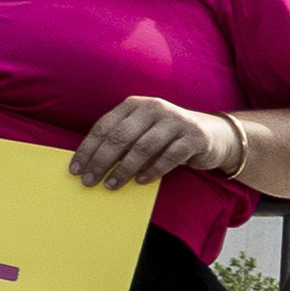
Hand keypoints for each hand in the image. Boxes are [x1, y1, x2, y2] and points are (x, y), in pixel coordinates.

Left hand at [66, 95, 239, 186]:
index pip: (105, 126)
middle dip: (101, 161)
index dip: (88, 149)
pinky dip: (153, 170)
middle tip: (90, 182)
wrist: (213, 135)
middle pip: (121, 137)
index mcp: (135, 104)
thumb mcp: (142, 132)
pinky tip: (141, 181)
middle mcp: (154, 108)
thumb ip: (121, 141)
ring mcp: (176, 121)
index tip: (76, 169)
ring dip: (124, 169)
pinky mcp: (194, 136)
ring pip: (143, 147)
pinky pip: (169, 156)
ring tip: (112, 185)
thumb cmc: (167, 137)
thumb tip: (90, 165)